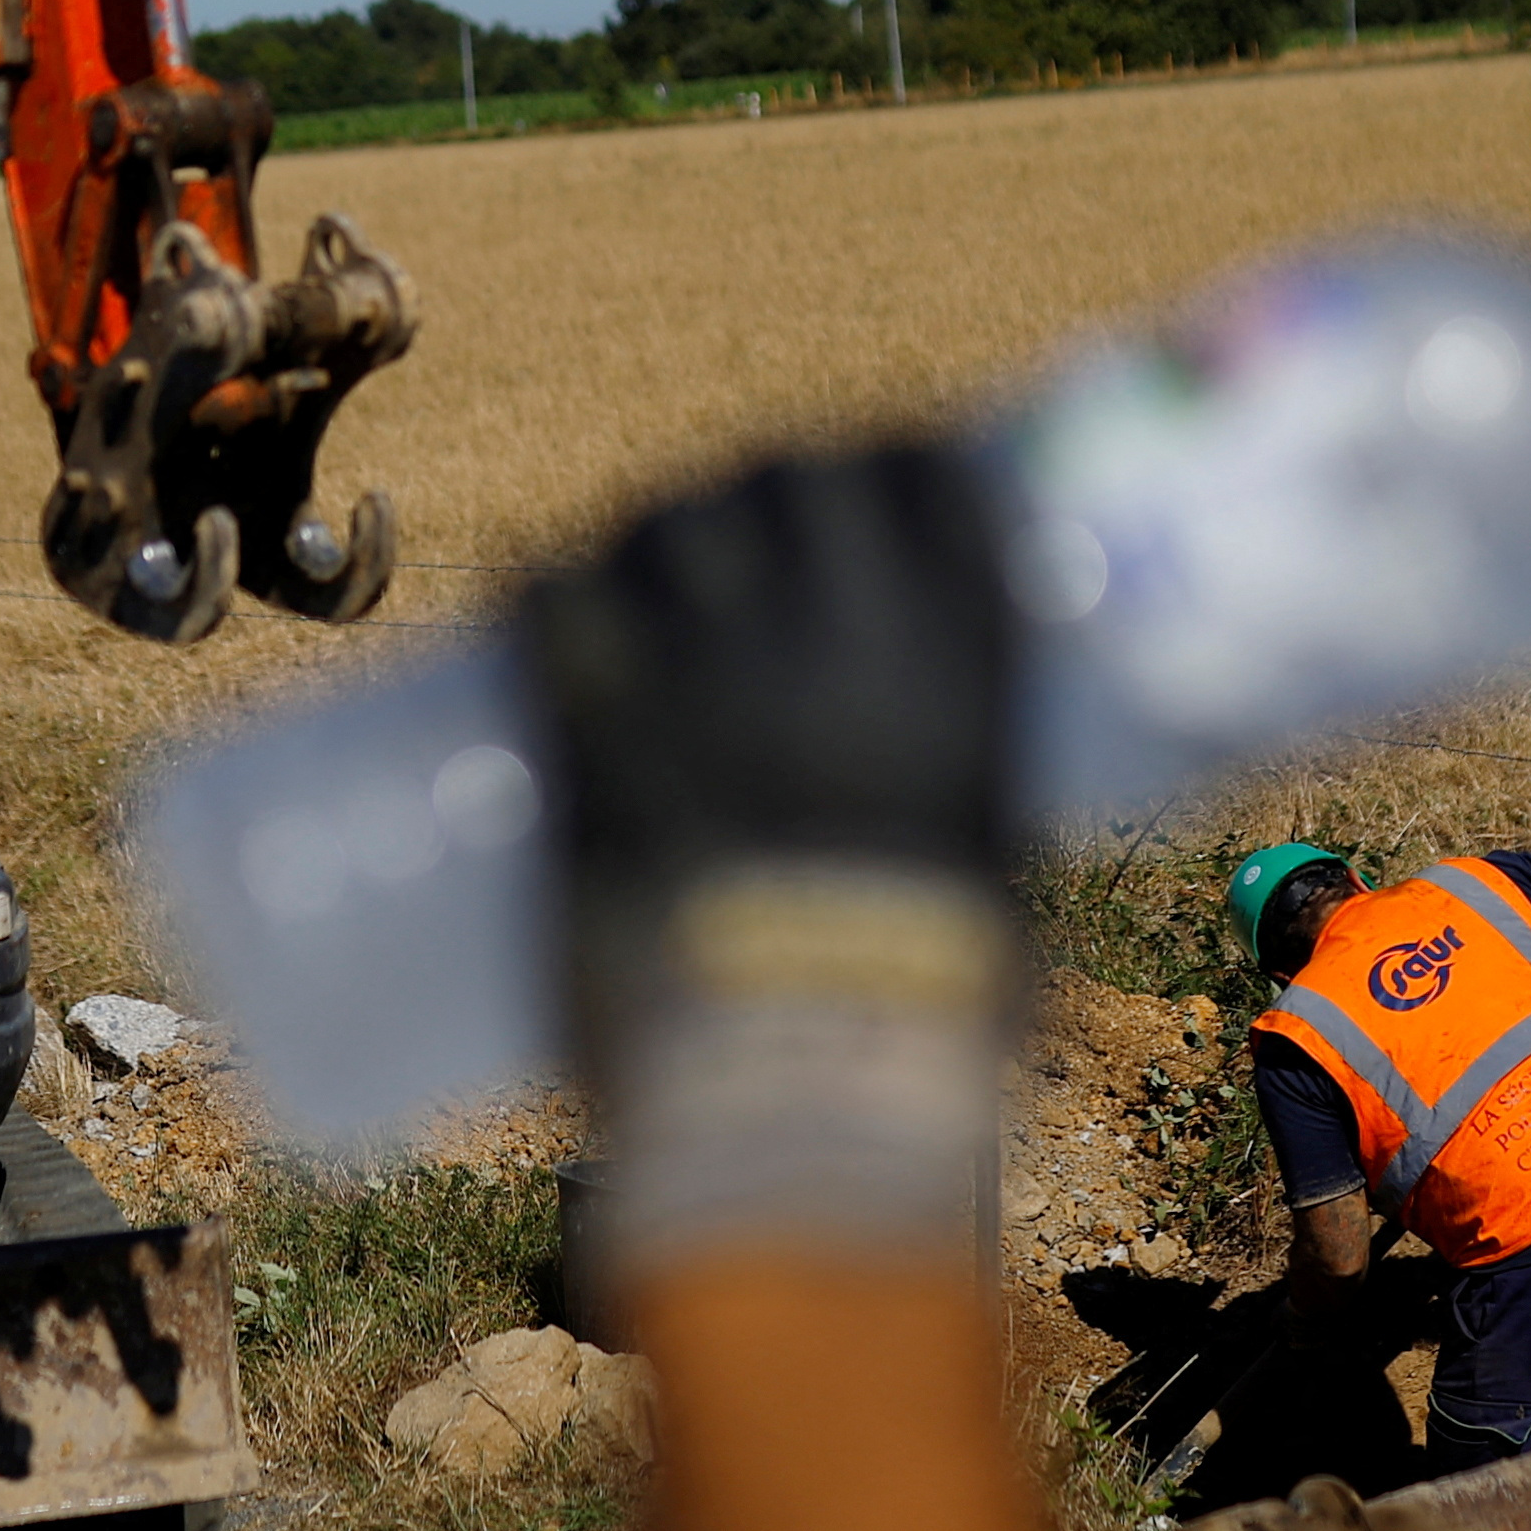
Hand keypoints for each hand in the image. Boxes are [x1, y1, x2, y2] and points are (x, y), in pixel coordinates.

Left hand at [516, 440, 1027, 1299]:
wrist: (804, 1072)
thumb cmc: (925, 1010)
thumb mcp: (987, 889)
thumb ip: (957, 840)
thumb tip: (944, 858)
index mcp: (956, 650)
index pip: (924, 472)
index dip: (887, 458)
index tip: (868, 475)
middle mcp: (833, 618)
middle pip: (782, 474)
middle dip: (759, 486)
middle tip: (739, 531)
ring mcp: (706, 654)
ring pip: (664, 519)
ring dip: (654, 527)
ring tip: (642, 570)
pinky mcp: (596, 716)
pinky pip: (551, 594)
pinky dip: (548, 590)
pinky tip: (543, 603)